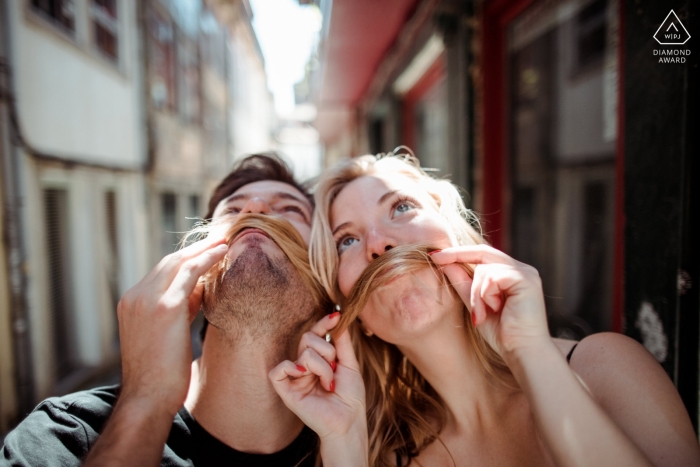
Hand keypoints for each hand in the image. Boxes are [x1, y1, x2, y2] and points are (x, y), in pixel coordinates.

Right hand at [117, 235, 227, 416]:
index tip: (207, 250)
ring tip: (225, 239)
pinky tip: (223, 252)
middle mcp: (135, 296)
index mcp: (131, 303)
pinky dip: (207, 258)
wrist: (148, 397)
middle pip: (169, 261)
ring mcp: (147, 299)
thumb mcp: (167, 332)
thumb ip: (179, 308)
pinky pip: (191, 272)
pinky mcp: (165, 307)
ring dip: (204, 248)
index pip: (161, 271)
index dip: (186, 258)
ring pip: (179, 261)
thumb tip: (200, 288)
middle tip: (219, 237)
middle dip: (196, 248)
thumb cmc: (161, 373)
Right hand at [269, 313, 366, 442]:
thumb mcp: (350, 364)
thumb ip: (342, 342)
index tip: (336, 316)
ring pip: (303, 354)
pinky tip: (303, 374)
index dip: (322, 324)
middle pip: (308, 339)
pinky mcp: (286, 391)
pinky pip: (277, 371)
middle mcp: (304, 366)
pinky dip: (290, 367)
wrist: (349, 420)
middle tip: (335, 369)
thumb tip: (339, 318)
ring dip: (323, 368)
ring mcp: (295, 378)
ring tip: (329, 384)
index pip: (314, 334)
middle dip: (327, 351)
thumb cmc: (350, 397)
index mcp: (318, 360)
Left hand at [430, 245, 549, 357]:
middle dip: (457, 255)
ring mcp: (526, 273)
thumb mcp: (475, 304)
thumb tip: (445, 263)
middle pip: (483, 253)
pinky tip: (494, 310)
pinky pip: (492, 278)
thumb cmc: (502, 333)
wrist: (521, 352)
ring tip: (481, 315)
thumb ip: (463, 283)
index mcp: (511, 273)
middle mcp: (521, 269)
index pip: (483, 254)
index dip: (459, 252)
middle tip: (435, 259)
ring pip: (483, 269)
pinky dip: (485, 295)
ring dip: (475, 294)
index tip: (435, 254)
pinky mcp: (526, 280)